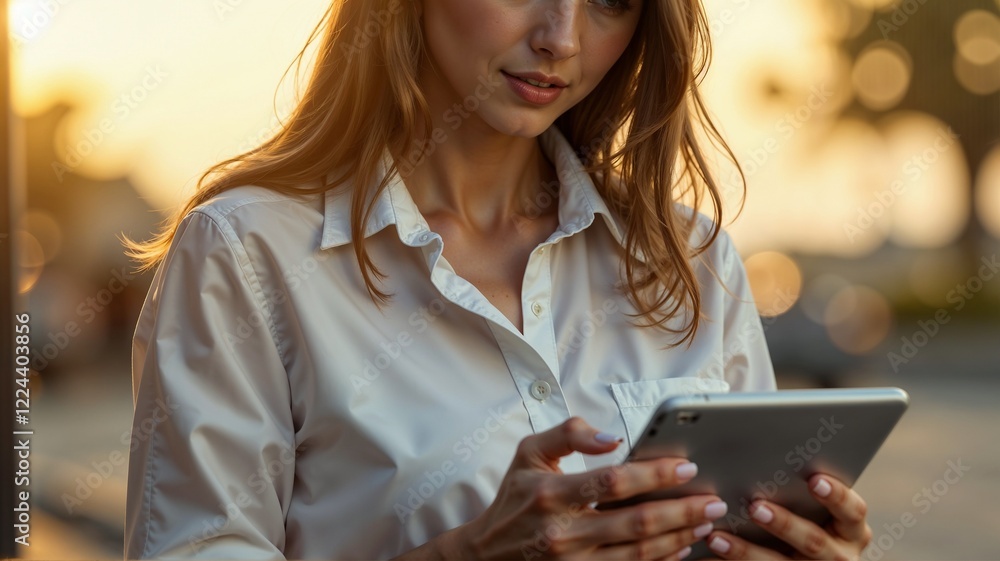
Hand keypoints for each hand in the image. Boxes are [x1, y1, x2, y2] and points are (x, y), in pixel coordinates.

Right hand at [447, 417, 729, 559]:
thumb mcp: (529, 453)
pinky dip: (661, 560)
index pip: (612, 482)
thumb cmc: (515, 497)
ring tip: (706, 521)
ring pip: (638, 553)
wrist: (486, 554)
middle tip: (712, 500)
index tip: (685, 467)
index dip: (653, 474)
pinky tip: (681, 547)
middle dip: (681, 510)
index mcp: (551, 494)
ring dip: (678, 537)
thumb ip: (568, 434)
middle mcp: (562, 533)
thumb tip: (611, 437)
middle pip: (635, 523)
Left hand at [704, 473, 872, 559]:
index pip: (853, 510)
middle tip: (754, 506)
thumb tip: (764, 440)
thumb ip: (798, 479)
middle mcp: (840, 556)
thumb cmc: (805, 512)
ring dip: (746, 552)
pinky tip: (710, 551)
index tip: (814, 479)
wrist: (798, 553)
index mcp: (851, 529)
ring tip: (717, 536)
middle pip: (814, 541)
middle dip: (783, 524)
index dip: (836, 496)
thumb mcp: (813, 502)